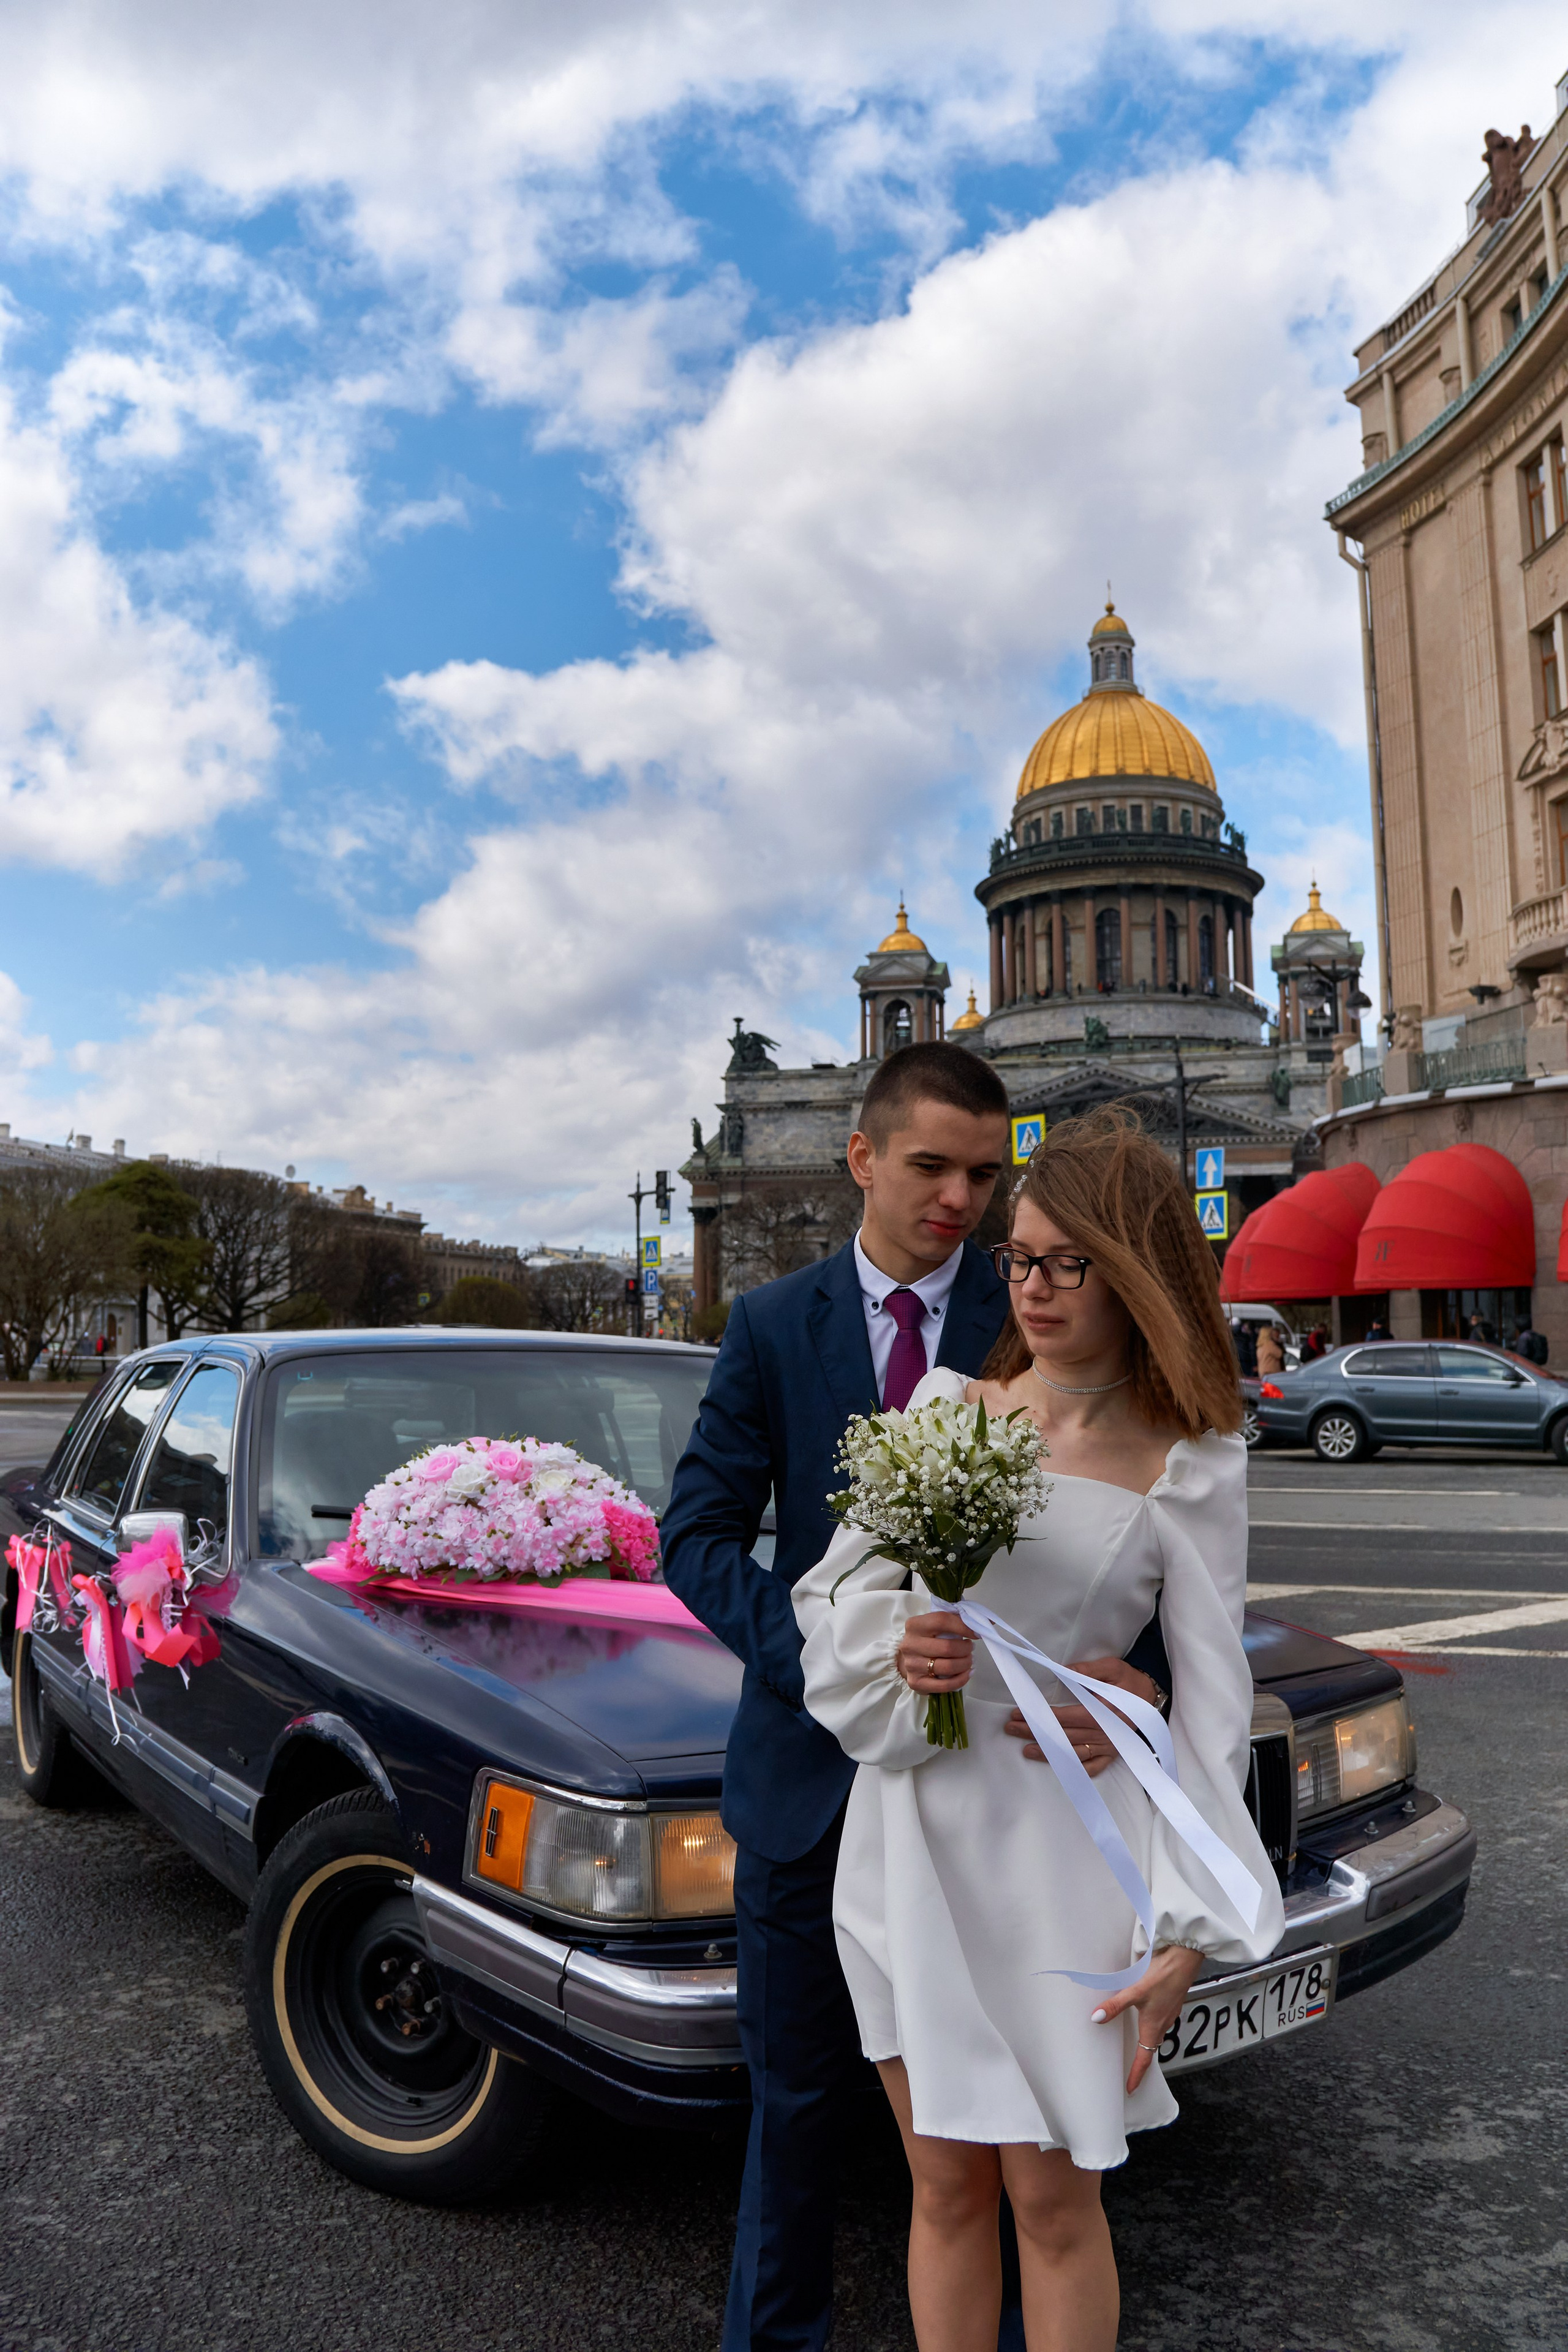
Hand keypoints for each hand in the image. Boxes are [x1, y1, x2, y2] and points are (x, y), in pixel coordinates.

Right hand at [895, 1610, 972, 1695]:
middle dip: (966, 1649)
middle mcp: (910, 1644)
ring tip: (968, 1660)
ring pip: (948, 1667)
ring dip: (965, 1664)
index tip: (976, 1633)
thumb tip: (979, 1623)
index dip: (963, 1626)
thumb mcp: (933, 1626)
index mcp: (914, 1625)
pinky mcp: (915, 1682)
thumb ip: (952, 1621)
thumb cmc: (926, 1640)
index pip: (942, 1621)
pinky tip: (967, 1674)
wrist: (908, 1659)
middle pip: (948, 1647)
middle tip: (970, 1649)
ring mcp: (912, 1665)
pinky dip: (961, 1680)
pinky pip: (945, 1685)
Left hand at [1003, 1659, 1159, 1773]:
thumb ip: (1087, 1670)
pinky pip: (1095, 1766)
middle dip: (1035, 1733)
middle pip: (1064, 1735)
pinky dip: (1078, 1769)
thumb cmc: (1129, 1680)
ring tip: (1026, 1750)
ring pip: (1075, 1753)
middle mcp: (1105, 1732)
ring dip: (1049, 1753)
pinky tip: (1061, 1768)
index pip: (1065, 1716)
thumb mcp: (1111, 1667)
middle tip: (1012, 1729)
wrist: (1153, 1696)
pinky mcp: (1113, 1753)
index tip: (1019, 1713)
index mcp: (1102, 1711)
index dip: (1041, 1717)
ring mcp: (1109, 1745)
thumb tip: (1063, 1670)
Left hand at [1090, 1944, 1204, 2092]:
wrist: (1184, 1958)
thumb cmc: (1162, 1976)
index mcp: (1154, 2026)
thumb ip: (1115, 2005)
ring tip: (1135, 2047)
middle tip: (1131, 2072)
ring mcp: (1168, 2012)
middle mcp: (1163, 2023)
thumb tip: (1096, 2018)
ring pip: (1156, 2034)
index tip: (1130, 2089)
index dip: (1137, 2075)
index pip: (1144, 2059)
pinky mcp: (1170, 2001)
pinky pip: (1159, 2021)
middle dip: (1141, 2063)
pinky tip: (1143, 2017)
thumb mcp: (1135, 1991)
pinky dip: (1150, 2026)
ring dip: (1146, 2044)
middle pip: (1151, 2049)